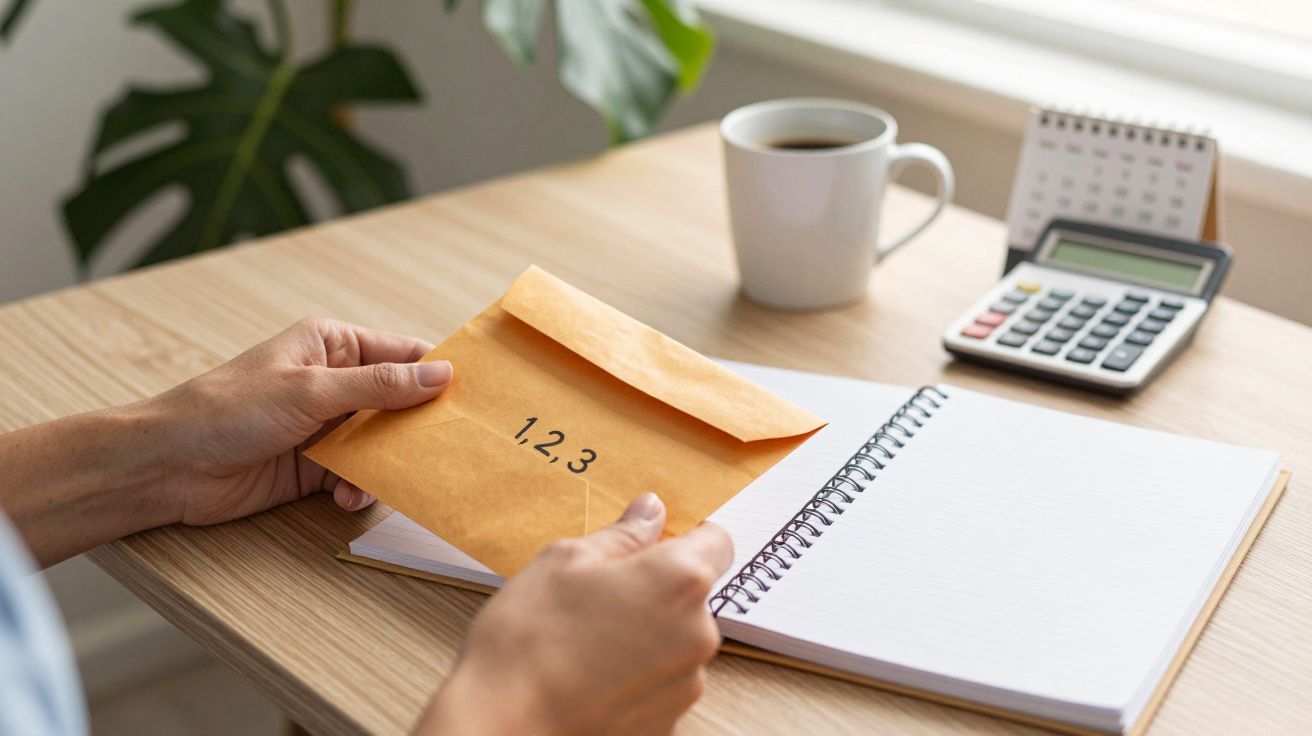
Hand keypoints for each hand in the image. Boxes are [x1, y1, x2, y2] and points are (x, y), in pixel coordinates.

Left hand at [153, 318, 450, 525]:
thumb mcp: (310, 391)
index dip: (439, 374)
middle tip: (448, 448)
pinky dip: (362, 486)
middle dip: (420, 427)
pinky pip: (359, 474)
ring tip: (384, 478)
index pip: (404, 354)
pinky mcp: (316, 466)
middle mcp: (335, 383)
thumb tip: (440, 375)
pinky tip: (347, 495)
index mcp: (333, 345)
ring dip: (389, 463)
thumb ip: (379, 386)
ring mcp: (327, 426)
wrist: (169, 466)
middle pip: (400, 402)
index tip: (474, 398)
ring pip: (383, 443)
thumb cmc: (227, 409)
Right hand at [417, 493, 733, 735]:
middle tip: (600, 594)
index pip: (717, 542)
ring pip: (677, 642)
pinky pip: (661, 683)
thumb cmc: (530, 637)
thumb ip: (622, 535)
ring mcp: (687, 684)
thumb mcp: (566, 560)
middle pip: (693, 597)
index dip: (688, 538)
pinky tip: (592, 674)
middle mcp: (698, 633)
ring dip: (648, 635)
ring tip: (589, 640)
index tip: (657, 543)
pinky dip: (637, 675)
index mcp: (680, 580)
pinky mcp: (669, 722)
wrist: (505, 722)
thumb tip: (651, 512)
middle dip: (657, 591)